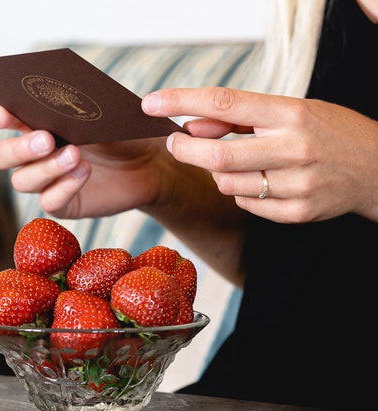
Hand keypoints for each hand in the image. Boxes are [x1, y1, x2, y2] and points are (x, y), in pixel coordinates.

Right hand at [0, 97, 170, 219]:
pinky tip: (84, 172)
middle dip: (17, 148)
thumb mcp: (99, 110)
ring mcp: (44, 180)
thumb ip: (73, 105)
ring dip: (46, 167)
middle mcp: (32, 152)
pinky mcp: (61, 203)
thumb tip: (53, 99)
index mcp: (33, 121)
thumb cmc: (120, 130)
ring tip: (75, 154)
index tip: (2, 115)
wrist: (148, 161)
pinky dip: (64, 187)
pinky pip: (49, 201)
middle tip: (46, 139)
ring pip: (21, 181)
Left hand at [142, 87, 377, 223]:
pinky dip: (241, 193)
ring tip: (236, 161)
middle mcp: (294, 148)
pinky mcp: (297, 213)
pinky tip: (260, 182)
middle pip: (217, 155)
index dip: (182, 102)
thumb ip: (241, 119)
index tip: (151, 104)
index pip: (225, 103)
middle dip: (185, 149)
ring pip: (226, 184)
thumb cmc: (327, 132)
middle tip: (175, 142)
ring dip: (217, 172)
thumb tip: (191, 125)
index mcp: (292, 113)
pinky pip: (246, 204)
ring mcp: (297, 184)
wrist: (377, 168)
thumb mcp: (290, 111)